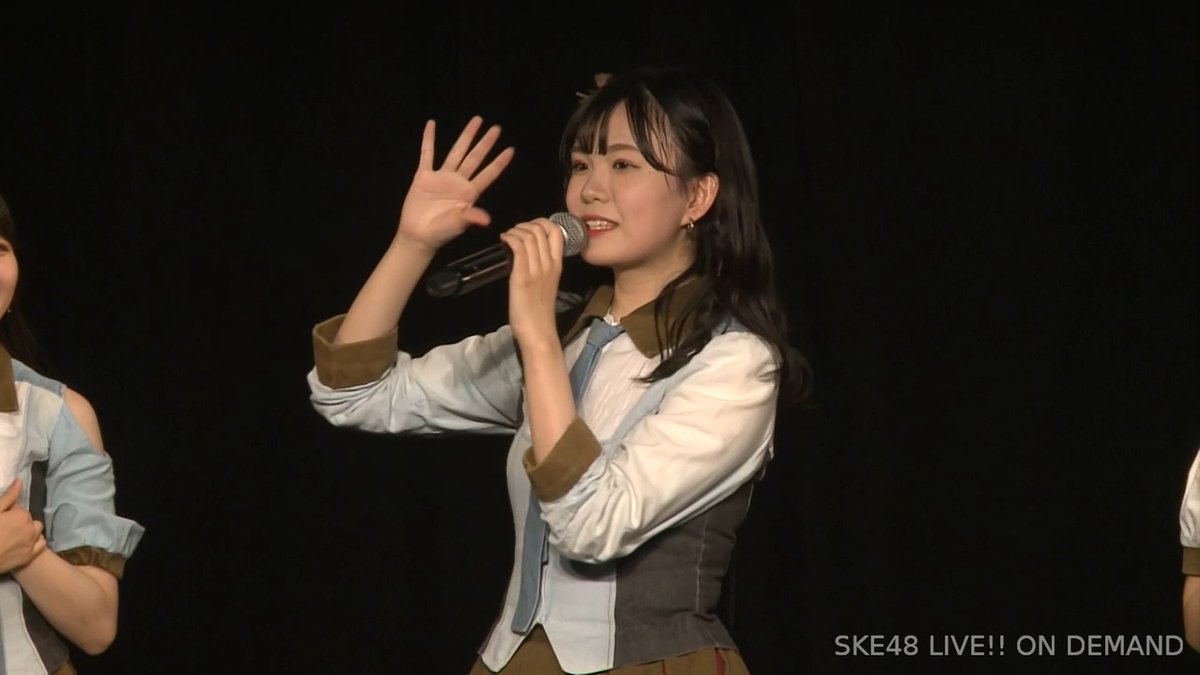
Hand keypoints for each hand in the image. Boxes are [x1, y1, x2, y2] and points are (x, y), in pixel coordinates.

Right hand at [0, 480, 45, 573]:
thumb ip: (8, 497)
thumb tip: (19, 481)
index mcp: (21, 515)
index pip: (19, 508)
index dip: (9, 512)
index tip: (0, 518)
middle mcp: (31, 527)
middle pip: (28, 519)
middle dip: (19, 520)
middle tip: (4, 527)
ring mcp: (32, 543)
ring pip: (36, 530)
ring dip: (29, 529)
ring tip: (14, 535)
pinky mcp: (30, 556)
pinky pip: (41, 544)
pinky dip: (35, 541)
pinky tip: (25, 542)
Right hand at [396, 115, 514, 251]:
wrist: (418, 235)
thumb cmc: (441, 232)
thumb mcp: (457, 224)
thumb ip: (471, 217)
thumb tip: (487, 219)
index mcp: (470, 193)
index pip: (488, 174)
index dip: (499, 163)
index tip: (511, 150)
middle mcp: (459, 182)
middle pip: (475, 158)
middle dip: (486, 143)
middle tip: (497, 128)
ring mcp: (442, 177)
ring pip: (457, 152)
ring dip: (466, 136)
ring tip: (477, 121)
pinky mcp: (424, 176)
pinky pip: (427, 154)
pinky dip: (429, 139)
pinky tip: (432, 124)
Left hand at [501, 218, 565, 347]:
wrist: (538, 331)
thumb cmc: (540, 311)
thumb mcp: (548, 283)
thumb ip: (543, 267)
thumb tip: (530, 253)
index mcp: (557, 265)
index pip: (556, 232)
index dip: (541, 222)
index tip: (529, 228)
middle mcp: (549, 264)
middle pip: (540, 229)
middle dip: (523, 225)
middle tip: (514, 233)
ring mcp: (536, 270)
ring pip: (529, 235)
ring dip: (514, 231)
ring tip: (507, 237)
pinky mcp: (522, 277)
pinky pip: (518, 248)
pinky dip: (509, 239)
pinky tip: (503, 241)